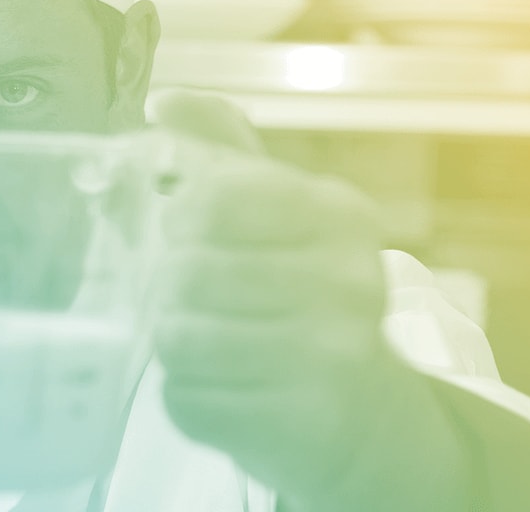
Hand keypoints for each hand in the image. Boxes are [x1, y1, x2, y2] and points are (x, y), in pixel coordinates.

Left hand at [147, 91, 466, 509]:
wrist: (366, 414)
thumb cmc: (304, 293)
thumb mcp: (273, 208)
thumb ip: (218, 150)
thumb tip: (163, 102)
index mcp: (338, 214)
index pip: (211, 195)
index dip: (176, 216)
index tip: (189, 231)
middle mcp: (348, 281)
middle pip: (183, 270)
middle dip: (170, 288)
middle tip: (197, 299)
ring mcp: (331, 358)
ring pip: (177, 339)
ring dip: (176, 344)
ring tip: (211, 342)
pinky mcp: (303, 425)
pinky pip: (187, 403)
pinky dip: (189, 398)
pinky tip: (227, 389)